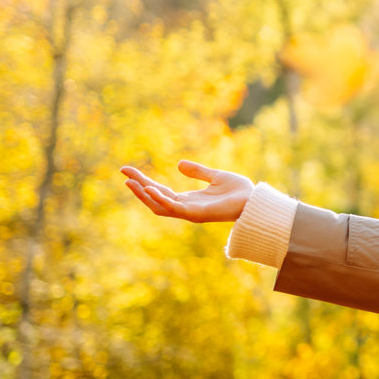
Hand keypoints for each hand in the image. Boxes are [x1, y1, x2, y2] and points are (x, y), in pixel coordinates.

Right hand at [120, 160, 252, 222]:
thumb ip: (198, 172)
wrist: (254, 200)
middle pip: (154, 199)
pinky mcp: (197, 214)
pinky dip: (161, 200)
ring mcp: (190, 212)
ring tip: (130, 182)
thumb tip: (178, 164)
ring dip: (144, 194)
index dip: (143, 181)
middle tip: (124, 173)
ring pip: (159, 206)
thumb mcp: (215, 176)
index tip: (127, 170)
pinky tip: (150, 189)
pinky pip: (174, 208)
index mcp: (188, 199)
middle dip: (138, 187)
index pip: (159, 191)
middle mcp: (186, 207)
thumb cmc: (239, 191)